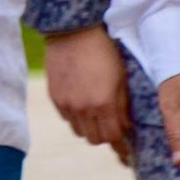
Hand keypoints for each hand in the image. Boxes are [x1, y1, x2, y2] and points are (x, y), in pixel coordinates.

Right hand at [44, 26, 133, 159]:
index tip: (125, 148)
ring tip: (94, 115)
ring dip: (89, 128)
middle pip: (95, 139)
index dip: (120, 144)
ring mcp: (66, 104)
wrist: (73, 31)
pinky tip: (80, 104)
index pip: (112, 137)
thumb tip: (125, 126)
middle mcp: (83, 108)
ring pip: (79, 132)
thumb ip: (122, 105)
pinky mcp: (54, 97)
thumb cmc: (103, 51)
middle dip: (105, 136)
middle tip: (110, 127)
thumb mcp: (121, 77)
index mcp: (104, 103)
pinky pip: (66, 118)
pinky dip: (75, 117)